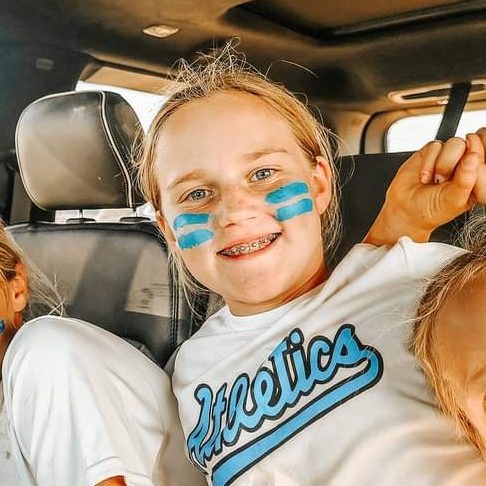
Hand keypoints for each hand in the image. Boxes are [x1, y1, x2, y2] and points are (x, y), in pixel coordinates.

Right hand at [364, 134, 482, 245]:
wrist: (405, 210)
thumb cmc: (431, 210)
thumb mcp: (453, 201)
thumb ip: (465, 180)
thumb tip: (473, 157)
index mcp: (476, 177)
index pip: (484, 157)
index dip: (477, 158)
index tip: (463, 171)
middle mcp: (463, 165)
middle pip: (471, 145)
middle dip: (455, 163)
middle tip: (444, 180)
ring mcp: (447, 158)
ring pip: (454, 143)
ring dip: (441, 163)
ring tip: (434, 180)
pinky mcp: (430, 153)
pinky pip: (435, 146)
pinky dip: (428, 162)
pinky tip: (424, 176)